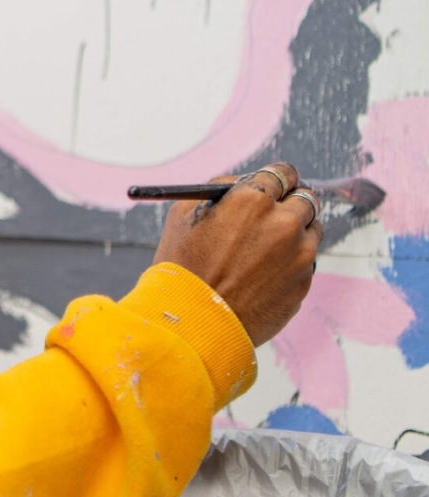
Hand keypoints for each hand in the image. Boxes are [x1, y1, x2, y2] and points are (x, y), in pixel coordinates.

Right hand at [152, 162, 323, 346]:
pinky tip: (264, 275)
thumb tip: (244, 183)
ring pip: (312, 231)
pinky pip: (306, 263)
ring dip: (296, 234)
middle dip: (292, 203)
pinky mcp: (304, 283)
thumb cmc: (183, 267)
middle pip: (306, 198)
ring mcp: (298, 255)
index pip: (283, 173)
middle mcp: (283, 222)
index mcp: (254, 199)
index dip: (279, 179)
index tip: (278, 185)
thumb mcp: (185, 214)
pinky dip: (291, 264)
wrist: (192, 323)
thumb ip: (221, 190)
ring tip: (266, 251)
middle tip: (277, 214)